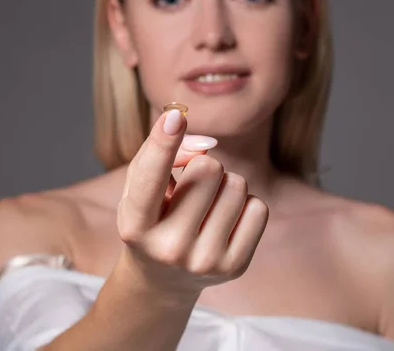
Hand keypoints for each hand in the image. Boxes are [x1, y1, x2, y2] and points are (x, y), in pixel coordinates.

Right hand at [116, 109, 268, 297]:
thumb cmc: (151, 217)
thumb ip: (159, 152)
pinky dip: (244, 204)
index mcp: (135, 226)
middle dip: (205, 165)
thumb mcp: (139, 186)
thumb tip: (208, 145)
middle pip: (209, 169)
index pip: (150, 179)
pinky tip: (226, 219)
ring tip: (208, 204)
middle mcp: (168, 249)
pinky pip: (258, 207)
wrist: (165, 276)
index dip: (163, 144)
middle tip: (193, 186)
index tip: (174, 117)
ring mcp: (204, 262)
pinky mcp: (235, 267)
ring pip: (237, 184)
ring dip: (225, 184)